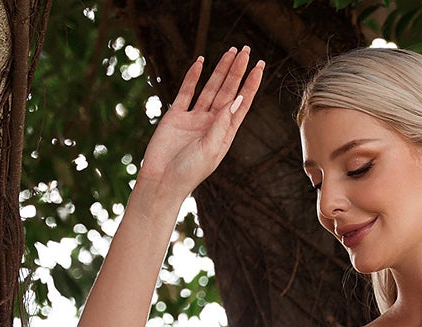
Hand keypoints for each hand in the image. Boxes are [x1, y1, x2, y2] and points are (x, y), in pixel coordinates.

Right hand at [135, 47, 264, 195]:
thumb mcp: (210, 149)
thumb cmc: (189, 172)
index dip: (250, 85)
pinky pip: (186, 92)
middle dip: (237, 71)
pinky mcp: (176, 116)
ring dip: (220, 70)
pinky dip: (193, 77)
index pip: (241, 104)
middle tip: (246, 50)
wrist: (161, 181)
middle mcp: (211, 124)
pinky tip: (201, 62)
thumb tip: (236, 100)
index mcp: (224, 134)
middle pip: (228, 92)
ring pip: (210, 88)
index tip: (259, 66)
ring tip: (230, 52)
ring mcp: (194, 118)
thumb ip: (222, 124)